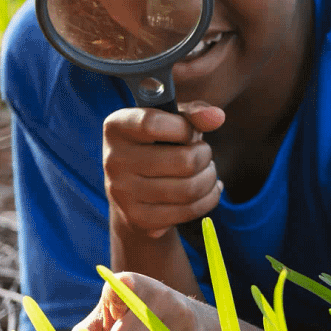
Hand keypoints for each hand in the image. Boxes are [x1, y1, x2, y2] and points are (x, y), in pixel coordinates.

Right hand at [103, 102, 224, 239]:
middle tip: (203, 154)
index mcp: (117, 127)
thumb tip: (217, 116)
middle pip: (185, 161)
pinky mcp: (138, 218)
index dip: (183, 127)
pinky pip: (189, 210)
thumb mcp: (172, 121)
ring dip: (210, 178)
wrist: (134, 191)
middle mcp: (113, 160)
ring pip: (190, 189)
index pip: (152, 123)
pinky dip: (209, 198)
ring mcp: (123, 193)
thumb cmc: (158, 145)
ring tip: (206, 171)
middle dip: (206, 155)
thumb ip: (194, 112)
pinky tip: (206, 190)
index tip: (190, 132)